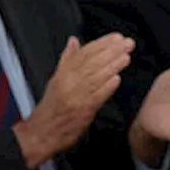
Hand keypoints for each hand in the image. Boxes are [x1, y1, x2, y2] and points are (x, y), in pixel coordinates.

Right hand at [13, 34, 133, 168]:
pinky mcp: (82, 111)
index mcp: (63, 73)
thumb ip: (68, 59)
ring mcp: (76, 96)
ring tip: (126, 57)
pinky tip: (117, 80)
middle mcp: (68, 82)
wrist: (41, 132)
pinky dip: (106, 88)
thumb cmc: (51, 107)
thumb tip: (73, 41)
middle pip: (92, 62)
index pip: (84, 53)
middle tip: (127, 43)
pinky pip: (95, 97)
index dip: (101, 43)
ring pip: (95, 77)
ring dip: (112, 66)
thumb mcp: (56, 78)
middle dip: (111, 51)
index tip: (116, 37)